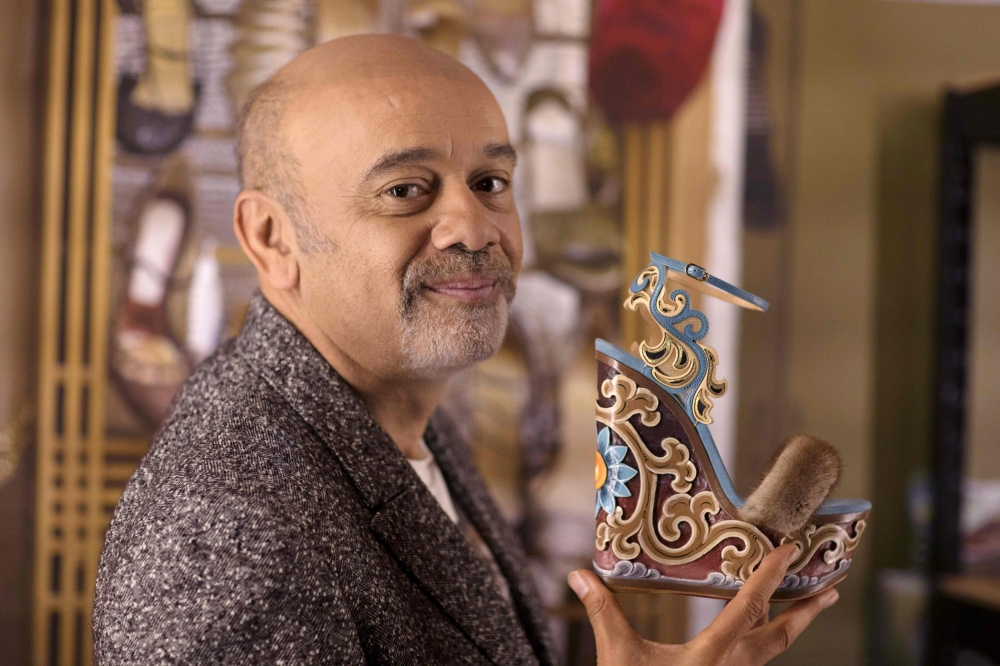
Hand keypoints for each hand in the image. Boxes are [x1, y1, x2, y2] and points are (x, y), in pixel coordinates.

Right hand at [567, 544, 838, 665]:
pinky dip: (766, 640)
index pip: (748, 607)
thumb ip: (603, 613)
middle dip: (807, 610)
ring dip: (790, 624)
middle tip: (831, 588)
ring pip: (772, 649)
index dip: (769, 576)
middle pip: (781, 635)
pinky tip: (759, 633)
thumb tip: (580, 576)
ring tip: (810, 605)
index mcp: (711, 655)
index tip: (789, 550)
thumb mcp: (619, 657)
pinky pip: (755, 660)